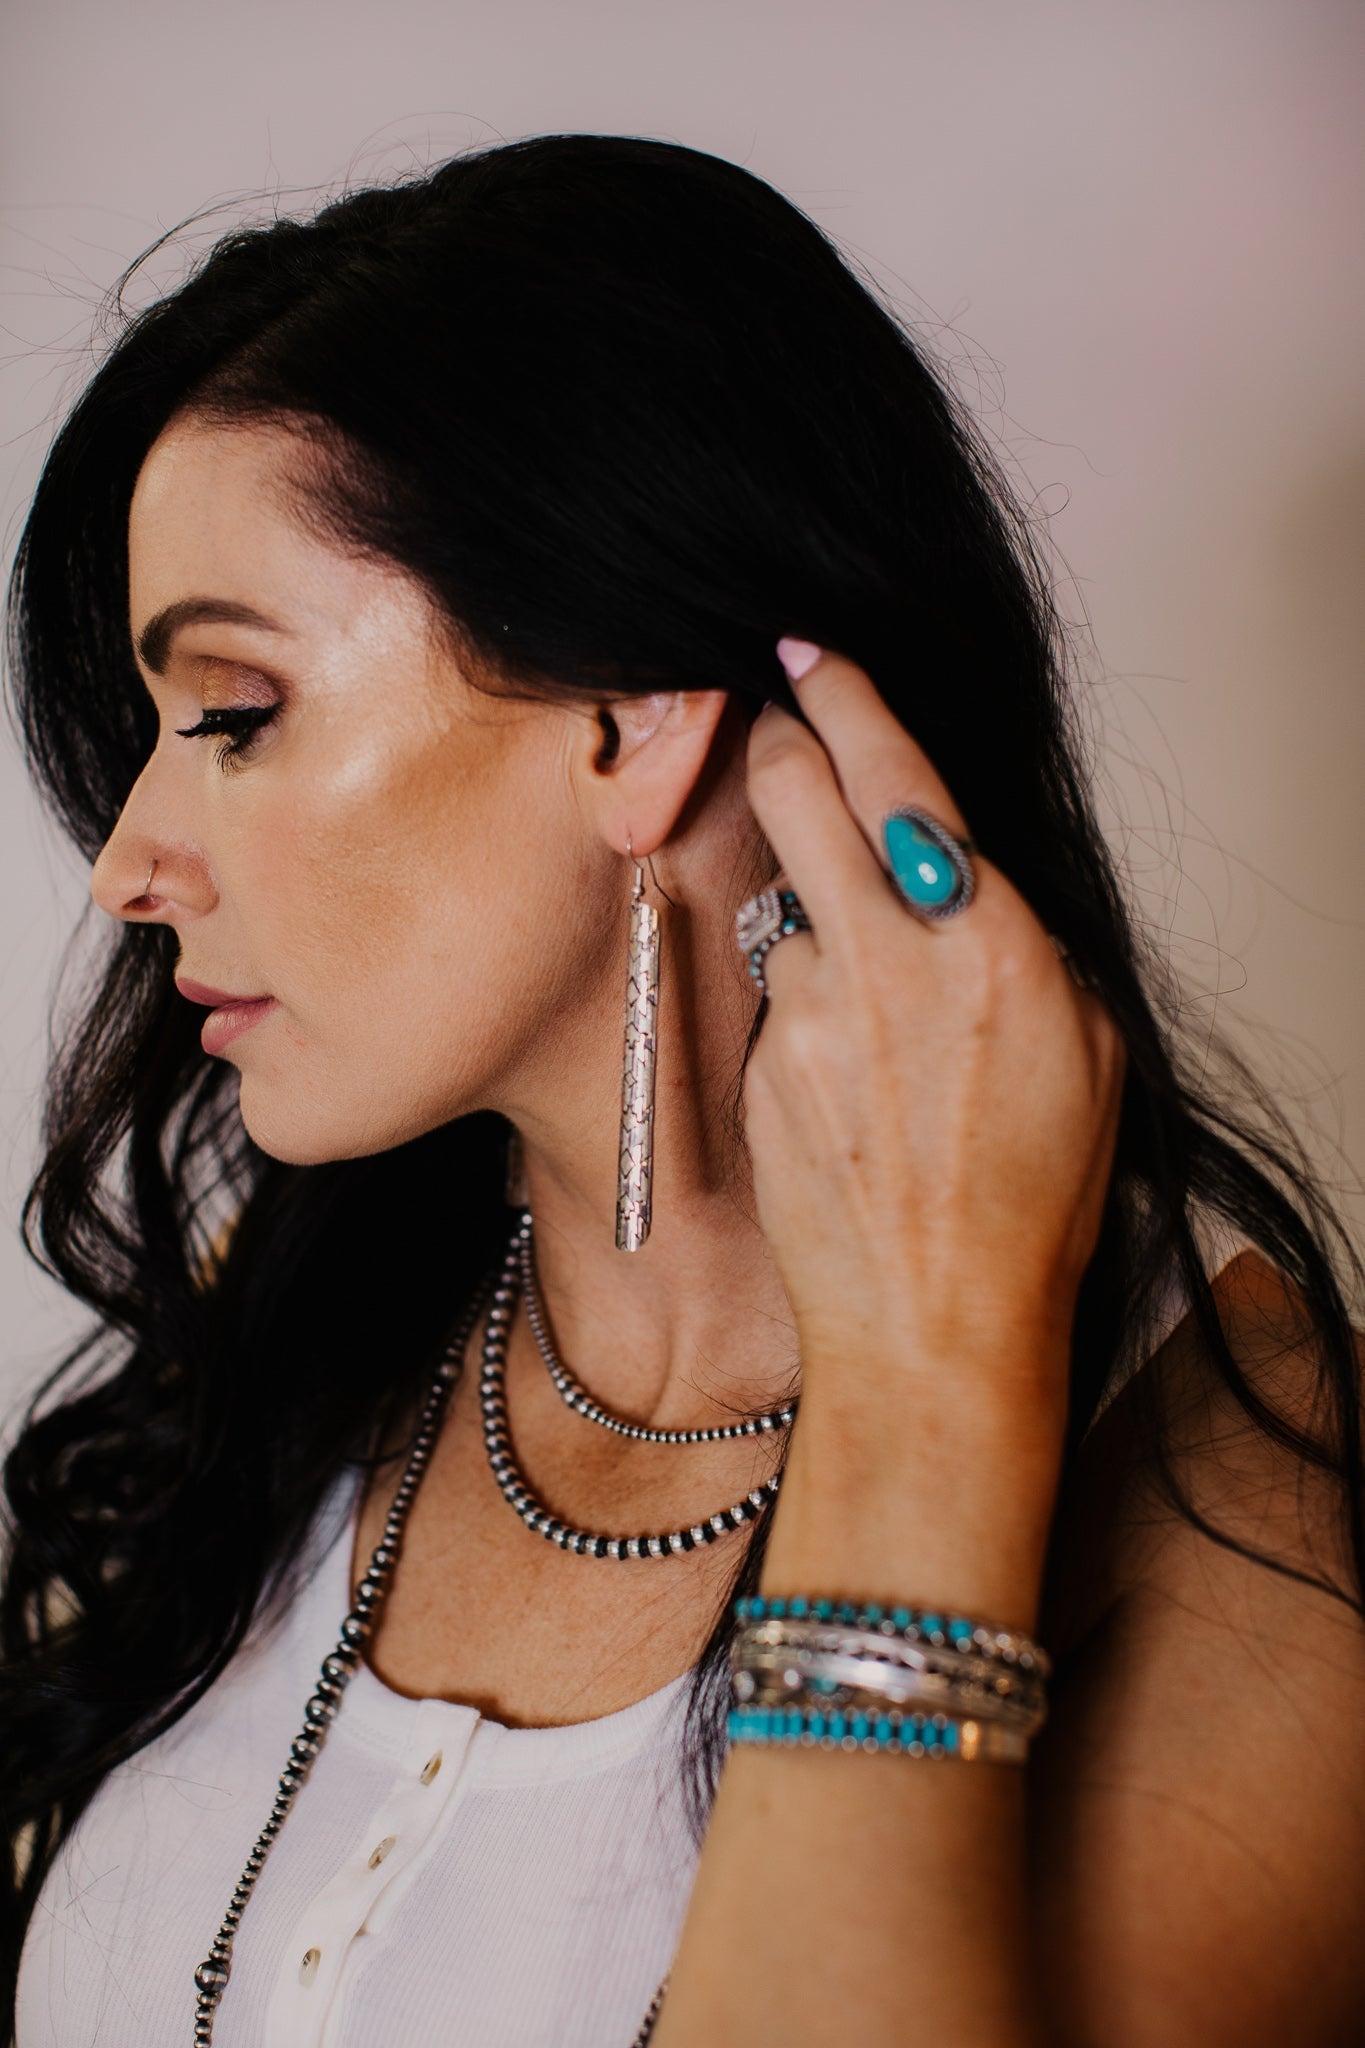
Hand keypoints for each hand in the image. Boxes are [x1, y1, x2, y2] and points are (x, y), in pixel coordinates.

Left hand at [742, 644, 1126, 1479]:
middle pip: (792, 791)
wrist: (936, 1321)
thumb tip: (966, 883)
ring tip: (874, 1028)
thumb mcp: (1089, 1049)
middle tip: (778, 740)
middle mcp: (891, 958)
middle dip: (777, 749)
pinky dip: (807, 1013)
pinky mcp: (763, 1064)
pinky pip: (778, 1001)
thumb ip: (1024, 942)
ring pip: (787, 910)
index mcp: (991, 940)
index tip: (807, 654)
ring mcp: (812, 1011)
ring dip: (815, 928)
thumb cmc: (1030, 1200)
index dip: (840, 696)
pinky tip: (847, 1086)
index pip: (895, 773)